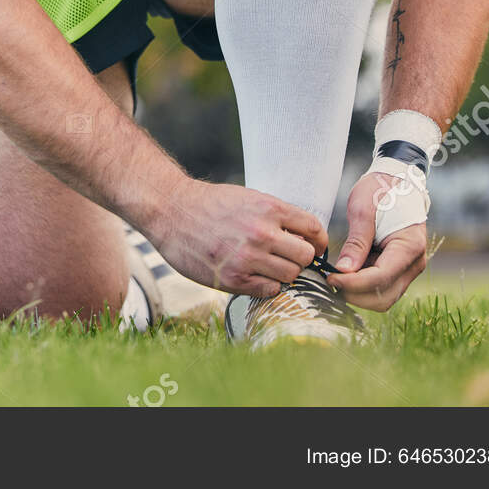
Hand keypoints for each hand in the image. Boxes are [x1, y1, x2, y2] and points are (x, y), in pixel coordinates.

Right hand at [145, 178, 327, 298]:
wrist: (171, 211)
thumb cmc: (211, 204)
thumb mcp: (249, 198)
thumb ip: (276, 216)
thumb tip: (305, 237)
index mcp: (269, 208)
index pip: (314, 229)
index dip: (317, 240)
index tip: (312, 246)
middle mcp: (262, 233)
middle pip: (306, 256)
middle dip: (300, 258)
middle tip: (287, 258)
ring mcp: (248, 258)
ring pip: (291, 275)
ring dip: (284, 273)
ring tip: (268, 267)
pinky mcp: (233, 279)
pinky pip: (269, 290)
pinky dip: (267, 285)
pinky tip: (255, 276)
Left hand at [326, 172, 426, 310]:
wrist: (396, 181)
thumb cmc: (380, 190)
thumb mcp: (363, 210)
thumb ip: (356, 243)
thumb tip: (343, 271)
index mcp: (409, 246)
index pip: (380, 278)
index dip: (353, 283)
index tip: (330, 277)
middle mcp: (414, 263)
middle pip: (383, 297)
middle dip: (355, 293)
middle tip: (329, 279)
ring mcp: (409, 268)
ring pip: (383, 298)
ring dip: (358, 294)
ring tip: (336, 276)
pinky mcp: (400, 269)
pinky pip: (382, 288)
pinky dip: (363, 287)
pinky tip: (346, 273)